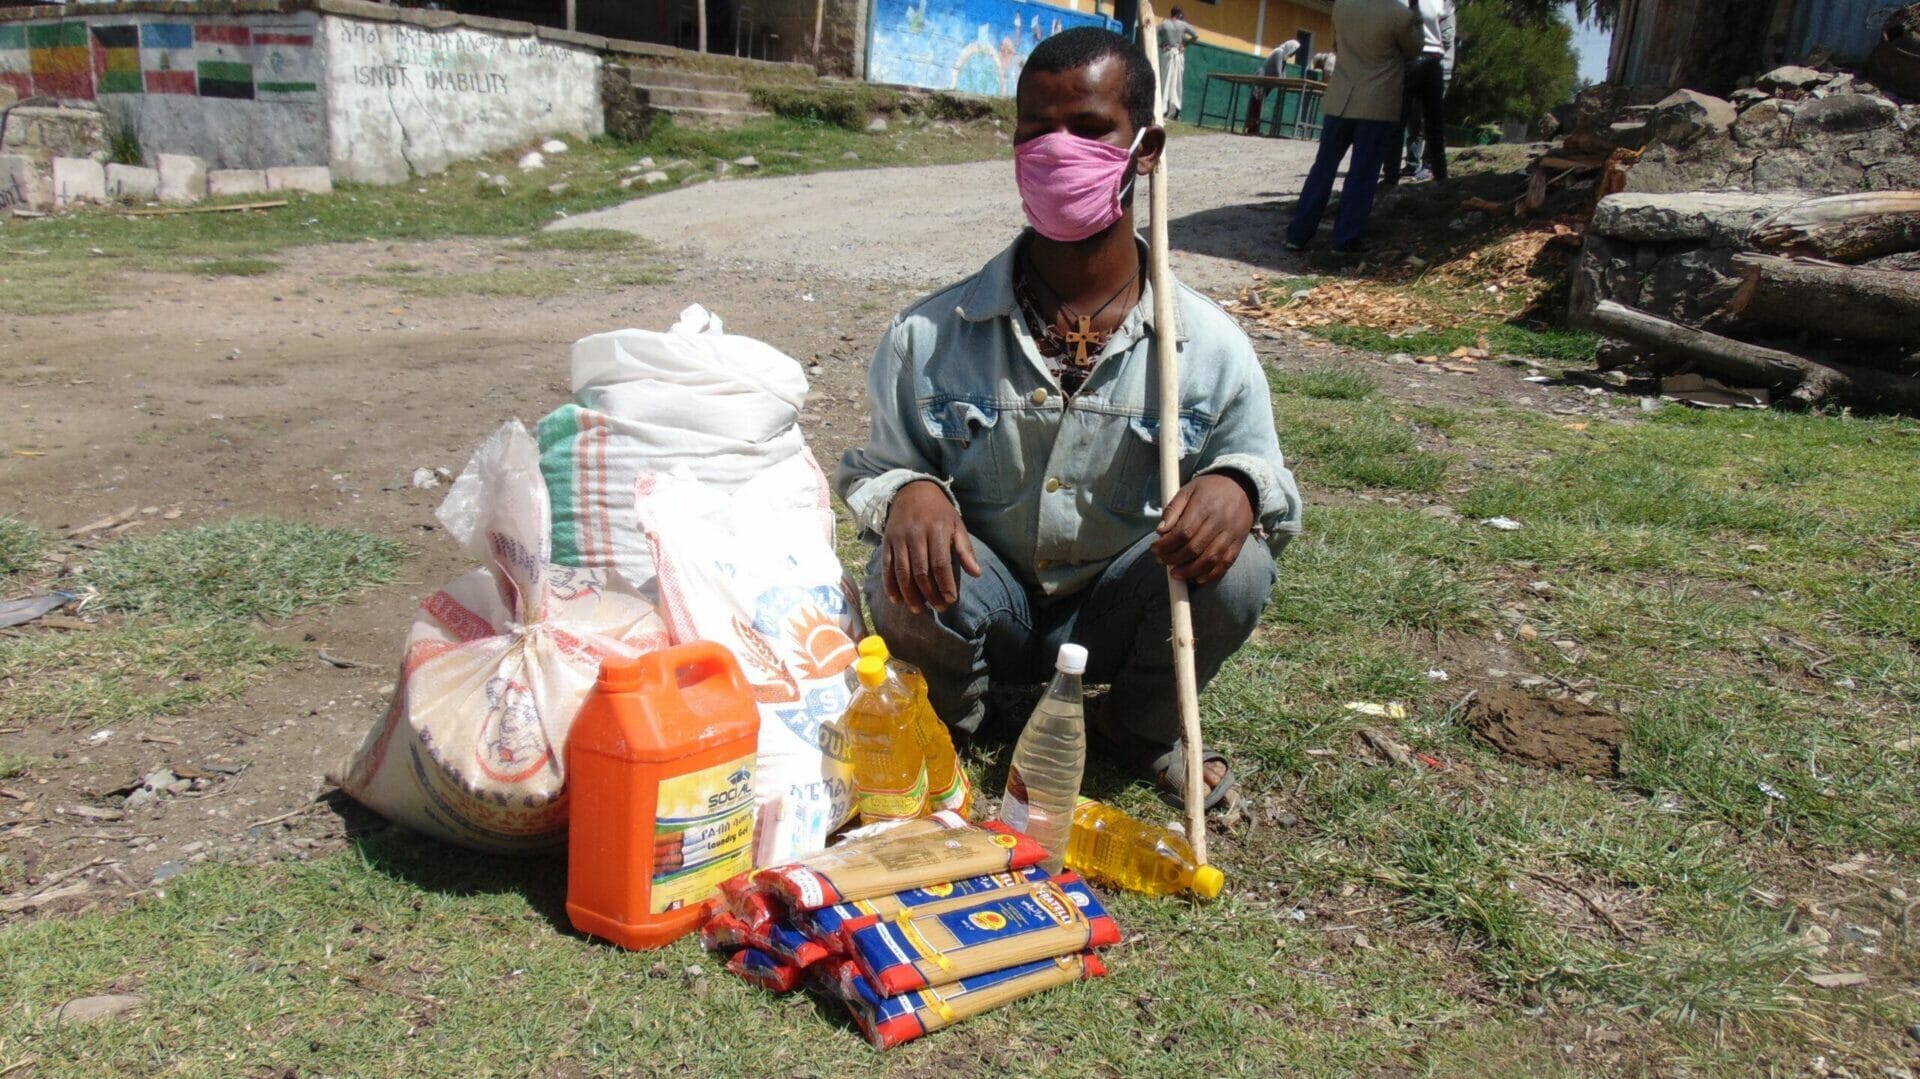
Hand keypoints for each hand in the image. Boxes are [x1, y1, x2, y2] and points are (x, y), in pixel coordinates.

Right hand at [882, 481, 982, 613]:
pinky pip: (887, 567)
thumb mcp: (957, 524)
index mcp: (936, 531)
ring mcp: (899, 539)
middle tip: (938, 608)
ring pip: (902, 572)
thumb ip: (965, 549)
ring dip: (910, 594)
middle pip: (921, 572)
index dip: (946, 585)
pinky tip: (896, 600)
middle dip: (930, 594)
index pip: (940, 564)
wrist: (912, 491)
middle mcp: (916, 535)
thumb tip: (977, 574)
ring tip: (918, 609)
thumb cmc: (939, 512)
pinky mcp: (886, 542)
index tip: (951, 600)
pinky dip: (890, 585)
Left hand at [1152, 474, 1254, 585]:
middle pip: (1194, 548)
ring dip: (1189, 571)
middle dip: (1173, 559)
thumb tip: (1160, 531)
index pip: (1182, 532)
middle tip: (1161, 560)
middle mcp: (1218, 522)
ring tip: (1175, 574)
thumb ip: (1173, 509)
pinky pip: (1225, 563)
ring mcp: (1230, 534)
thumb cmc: (1210, 488)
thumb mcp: (1188, 490)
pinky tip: (1197, 578)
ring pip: (1209, 559)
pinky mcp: (1239, 543)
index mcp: (1204, 507)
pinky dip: (1211, 575)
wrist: (1242, 486)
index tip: (1155, 548)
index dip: (1166, 545)